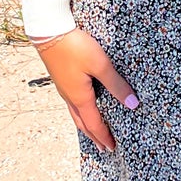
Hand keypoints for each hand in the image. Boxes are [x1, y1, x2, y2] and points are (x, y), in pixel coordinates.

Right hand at [33, 28, 137, 151]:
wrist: (48, 32)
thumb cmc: (75, 47)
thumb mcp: (100, 65)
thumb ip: (116, 84)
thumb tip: (132, 104)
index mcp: (80, 97)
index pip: (94, 124)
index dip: (104, 137)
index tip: (112, 148)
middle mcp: (70, 97)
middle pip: (83, 124)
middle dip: (94, 137)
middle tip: (103, 148)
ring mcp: (63, 88)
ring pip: (75, 114)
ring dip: (86, 126)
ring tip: (93, 133)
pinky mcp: (61, 79)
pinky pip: (72, 103)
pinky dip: (80, 113)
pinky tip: (82, 106)